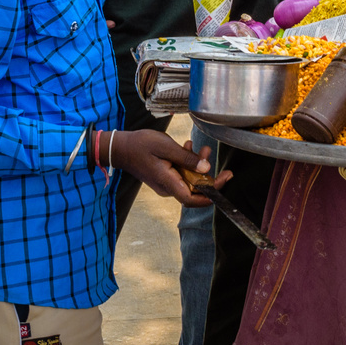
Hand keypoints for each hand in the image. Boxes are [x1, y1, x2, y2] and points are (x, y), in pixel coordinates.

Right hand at [108, 131, 227, 207]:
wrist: (121, 148)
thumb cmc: (140, 145)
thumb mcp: (166, 147)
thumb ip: (186, 159)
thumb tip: (206, 169)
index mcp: (167, 182)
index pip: (192, 199)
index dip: (210, 194)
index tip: (224, 179)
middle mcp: (167, 187)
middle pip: (194, 188)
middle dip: (207, 172)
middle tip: (210, 154)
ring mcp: (166, 183)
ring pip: (189, 179)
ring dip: (198, 165)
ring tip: (200, 148)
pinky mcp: (165, 176)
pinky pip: (182, 173)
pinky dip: (188, 162)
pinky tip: (187, 147)